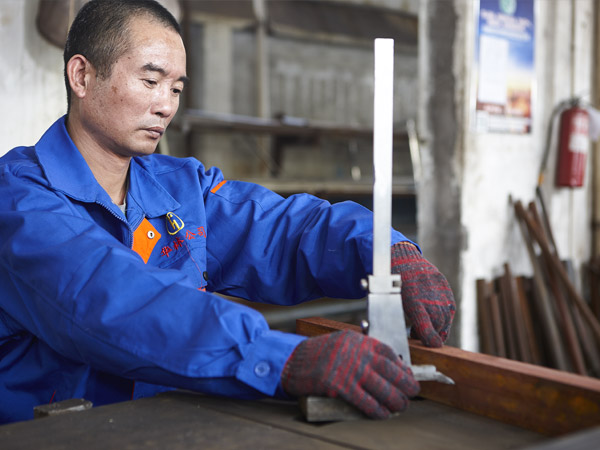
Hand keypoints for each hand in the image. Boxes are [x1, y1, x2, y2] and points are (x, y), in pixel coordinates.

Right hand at [281, 330, 419, 418]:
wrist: (292, 361)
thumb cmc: (317, 354)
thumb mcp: (342, 343)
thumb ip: (361, 351)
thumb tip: (385, 367)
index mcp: (359, 341)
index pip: (389, 353)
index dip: (402, 367)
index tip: (408, 376)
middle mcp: (357, 353)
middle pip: (392, 372)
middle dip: (407, 385)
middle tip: (411, 394)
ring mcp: (350, 370)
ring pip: (384, 389)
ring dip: (396, 401)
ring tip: (400, 407)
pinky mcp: (340, 387)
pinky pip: (367, 402)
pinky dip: (378, 411)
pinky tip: (383, 414)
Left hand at [391, 242, 455, 346]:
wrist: (404, 260)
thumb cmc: (395, 285)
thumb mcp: (396, 304)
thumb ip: (408, 320)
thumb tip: (415, 337)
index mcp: (413, 302)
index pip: (426, 325)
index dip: (430, 337)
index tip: (433, 345)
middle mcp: (429, 296)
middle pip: (438, 325)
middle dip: (431, 334)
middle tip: (419, 333)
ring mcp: (439, 291)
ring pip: (446, 318)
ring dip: (438, 326)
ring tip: (426, 324)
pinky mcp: (445, 287)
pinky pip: (450, 308)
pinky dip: (444, 316)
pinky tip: (434, 315)